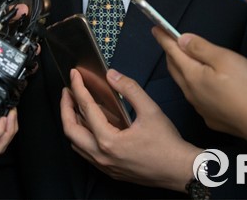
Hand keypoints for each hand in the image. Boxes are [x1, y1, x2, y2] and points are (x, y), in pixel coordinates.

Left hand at [60, 68, 199, 191]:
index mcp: (109, 141)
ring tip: (75, 105)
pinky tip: (91, 125)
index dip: (78, 88)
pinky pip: (87, 152)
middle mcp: (102, 156)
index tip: (74, 75)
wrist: (180, 171)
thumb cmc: (167, 144)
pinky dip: (83, 136)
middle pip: (71, 130)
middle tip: (67, 91)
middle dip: (65, 107)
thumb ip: (129, 89)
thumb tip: (111, 75)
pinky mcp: (110, 170)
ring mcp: (105, 165)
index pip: (86, 109)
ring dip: (72, 123)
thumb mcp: (150, 110)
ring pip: (76, 144)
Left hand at [154, 28, 246, 142]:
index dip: (164, 39)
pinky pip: (195, 95)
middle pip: (174, 68)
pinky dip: (193, 83)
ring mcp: (198, 106)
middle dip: (170, 53)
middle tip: (171, 42)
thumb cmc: (244, 87)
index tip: (155, 29)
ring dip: (181, 68)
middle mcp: (190, 91)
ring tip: (187, 59)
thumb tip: (181, 40)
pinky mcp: (208, 115)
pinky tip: (204, 83)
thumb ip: (200, 48)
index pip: (172, 52)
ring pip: (183, 82)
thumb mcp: (224, 59)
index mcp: (192, 75)